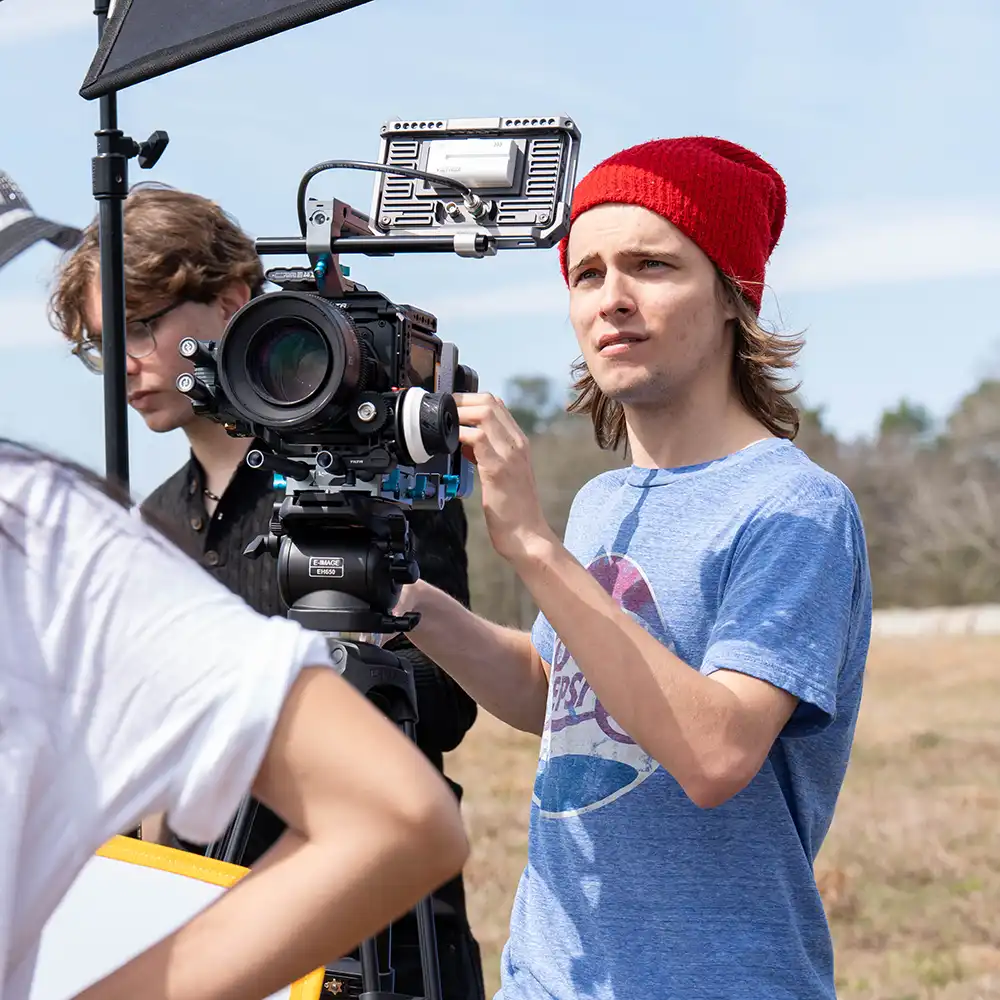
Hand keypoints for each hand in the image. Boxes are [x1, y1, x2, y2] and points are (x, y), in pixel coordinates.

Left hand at [455, 392, 554, 563]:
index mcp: (519, 443)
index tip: (451, 407)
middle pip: (489, 402)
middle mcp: (518, 444)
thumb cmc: (512, 509)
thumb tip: (464, 439)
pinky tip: (450, 443)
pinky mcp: (498, 469)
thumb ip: (486, 453)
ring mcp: (510, 455)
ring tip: (444, 425)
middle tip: (442, 412)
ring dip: (459, 414)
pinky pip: (478, 439)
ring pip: (485, 413)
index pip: (496, 404)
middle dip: (461, 401)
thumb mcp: (500, 473)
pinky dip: (460, 435)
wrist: (527, 535)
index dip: (470, 399)